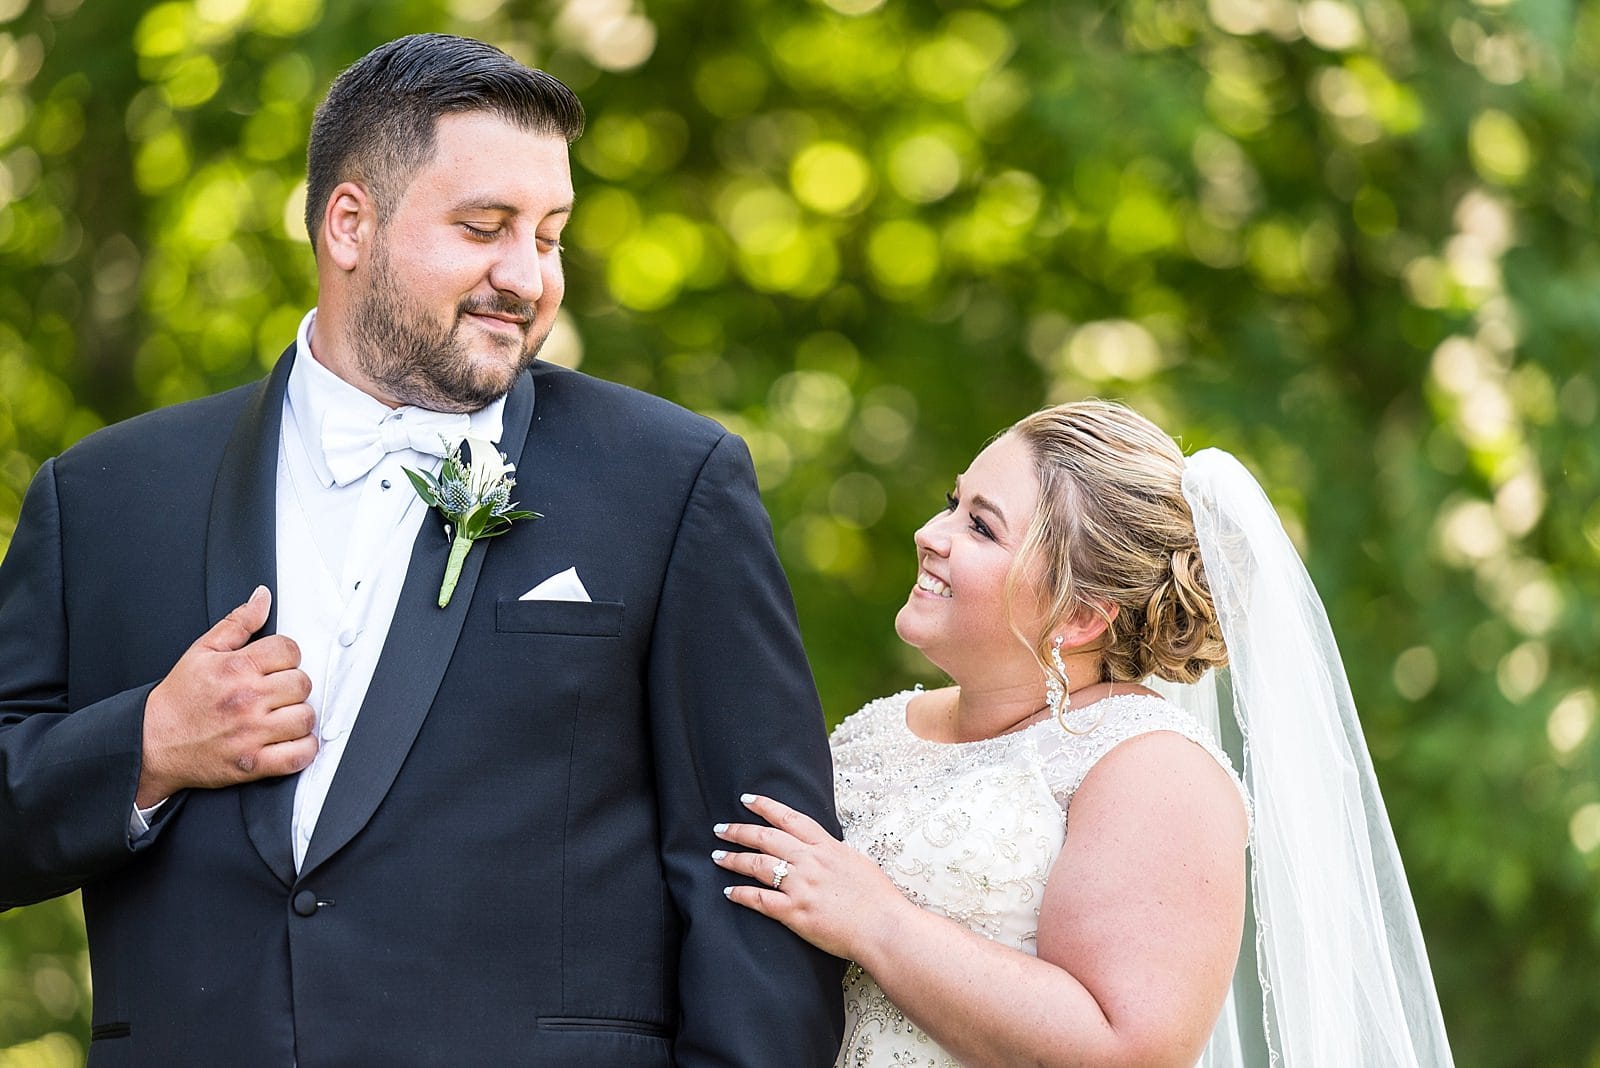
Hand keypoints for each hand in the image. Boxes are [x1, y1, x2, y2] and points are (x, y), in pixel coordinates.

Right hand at [137, 586, 317, 806]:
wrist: (149, 743)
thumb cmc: (177, 699)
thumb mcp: (201, 651)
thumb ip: (238, 622)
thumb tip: (262, 598)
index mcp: (236, 669)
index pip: (290, 650)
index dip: (286, 656)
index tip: (276, 665)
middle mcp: (246, 700)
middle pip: (302, 683)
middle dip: (292, 685)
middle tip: (276, 692)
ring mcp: (251, 734)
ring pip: (305, 717)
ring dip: (298, 716)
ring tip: (281, 715)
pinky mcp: (253, 764)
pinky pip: (300, 755)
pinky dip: (303, 750)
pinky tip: (289, 741)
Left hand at [714, 793, 913, 960]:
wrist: (883, 927)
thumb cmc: (877, 898)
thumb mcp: (857, 862)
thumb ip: (834, 853)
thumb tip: (823, 846)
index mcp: (826, 847)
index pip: (790, 818)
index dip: (766, 806)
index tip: (747, 799)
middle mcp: (810, 862)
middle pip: (766, 838)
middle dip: (739, 831)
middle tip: (720, 828)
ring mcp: (801, 886)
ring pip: (758, 865)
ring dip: (734, 859)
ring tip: (717, 856)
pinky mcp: (795, 912)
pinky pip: (760, 899)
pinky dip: (742, 894)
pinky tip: (729, 891)